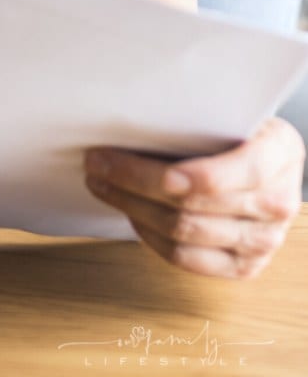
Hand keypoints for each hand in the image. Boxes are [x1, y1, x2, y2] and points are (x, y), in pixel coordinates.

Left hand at [84, 117, 304, 277]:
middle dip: (132, 183)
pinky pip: (186, 260)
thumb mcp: (235, 109)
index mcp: (279, 154)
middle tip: (97, 163)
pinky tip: (132, 212)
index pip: (220, 175)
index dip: (170, 175)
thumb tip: (132, 114)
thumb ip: (200, 114)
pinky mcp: (244, 266)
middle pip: (190, 206)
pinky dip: (151, 236)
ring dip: (132, 207)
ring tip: (103, 184)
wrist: (274, 162)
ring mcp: (262, 241)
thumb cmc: (244, 129)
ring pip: (182, 234)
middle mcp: (277, 203)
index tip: (118, 160)